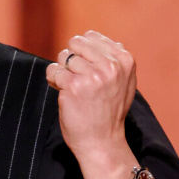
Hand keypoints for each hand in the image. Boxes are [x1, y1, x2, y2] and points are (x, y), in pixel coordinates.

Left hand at [46, 31, 136, 177]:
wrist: (102, 142)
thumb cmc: (109, 112)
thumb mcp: (123, 81)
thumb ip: (112, 58)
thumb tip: (91, 35)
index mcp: (124, 60)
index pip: (91, 37)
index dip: (83, 52)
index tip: (88, 70)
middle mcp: (110, 65)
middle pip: (75, 43)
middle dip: (71, 59)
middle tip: (77, 79)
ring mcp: (92, 75)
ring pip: (63, 57)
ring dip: (62, 72)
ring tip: (73, 89)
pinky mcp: (73, 86)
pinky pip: (53, 71)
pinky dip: (53, 81)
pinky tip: (64, 95)